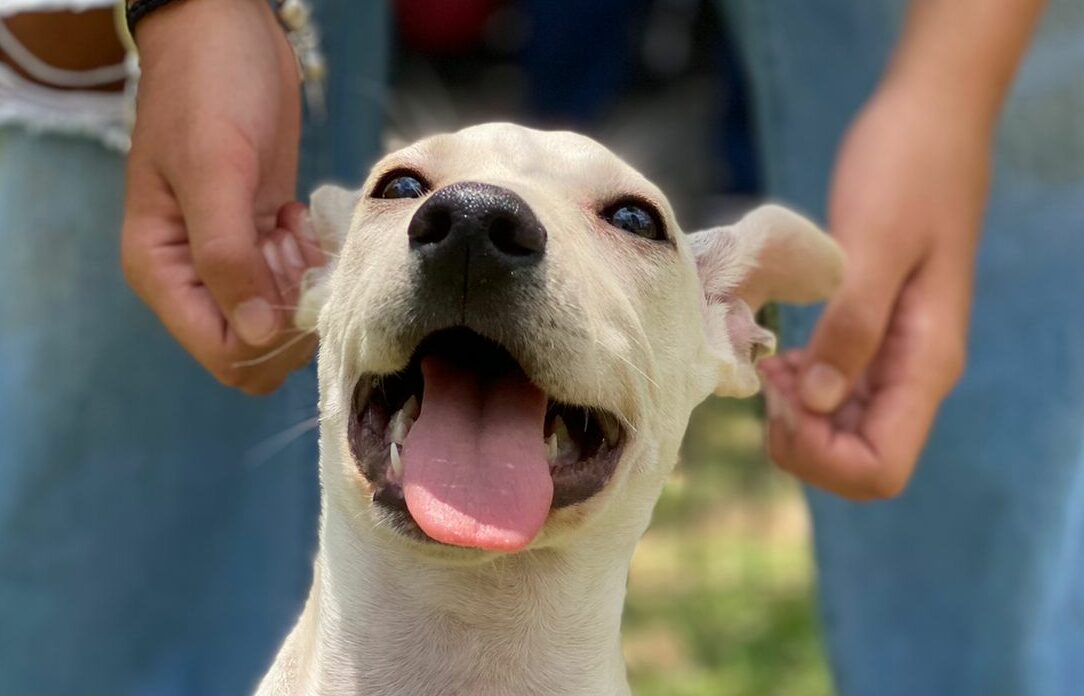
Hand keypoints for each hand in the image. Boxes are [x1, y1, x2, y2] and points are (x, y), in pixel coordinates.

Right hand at [121, 0, 322, 393]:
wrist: (225, 33)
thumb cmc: (208, 91)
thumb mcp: (214, 172)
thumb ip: (228, 258)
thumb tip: (255, 338)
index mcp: (163, 270)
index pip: (222, 353)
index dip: (270, 340)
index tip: (300, 289)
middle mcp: (195, 273)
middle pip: (258, 343)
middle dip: (293, 310)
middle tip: (302, 253)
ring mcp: (231, 255)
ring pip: (283, 312)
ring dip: (306, 280)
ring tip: (299, 227)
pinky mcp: (263, 234)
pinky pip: (297, 276)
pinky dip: (313, 258)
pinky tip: (305, 220)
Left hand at [759, 81, 992, 499]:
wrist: (930, 117)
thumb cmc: (905, 169)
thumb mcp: (873, 244)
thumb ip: (852, 326)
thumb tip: (819, 403)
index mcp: (925, 362)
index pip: (880, 468)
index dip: (821, 457)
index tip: (784, 396)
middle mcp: (915, 373)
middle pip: (859, 461)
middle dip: (804, 441)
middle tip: (770, 381)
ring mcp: (895, 356)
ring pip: (845, 432)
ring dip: (800, 417)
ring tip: (771, 365)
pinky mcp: (874, 333)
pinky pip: (839, 392)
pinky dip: (804, 389)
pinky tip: (781, 353)